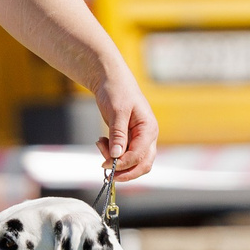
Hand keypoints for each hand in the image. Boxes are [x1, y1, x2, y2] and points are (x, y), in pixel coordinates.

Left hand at [92, 63, 158, 181]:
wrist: (111, 80)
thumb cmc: (117, 90)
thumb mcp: (117, 111)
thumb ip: (118, 134)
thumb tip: (116, 155)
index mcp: (149, 129)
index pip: (140, 155)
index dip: (124, 163)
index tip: (106, 163)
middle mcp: (148, 137)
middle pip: (142, 165)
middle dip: (124, 170)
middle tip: (104, 166)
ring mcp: (139, 139)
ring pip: (133, 162)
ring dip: (116, 161)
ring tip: (100, 144)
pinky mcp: (130, 140)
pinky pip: (124, 155)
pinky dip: (113, 154)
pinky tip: (102, 142)